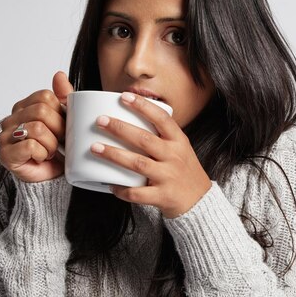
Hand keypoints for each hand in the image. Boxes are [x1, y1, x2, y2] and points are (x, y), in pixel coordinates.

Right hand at [0, 71, 72, 182]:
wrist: (52, 176)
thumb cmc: (57, 147)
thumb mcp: (66, 119)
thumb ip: (64, 97)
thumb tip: (59, 74)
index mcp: (24, 106)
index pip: (45, 96)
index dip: (60, 112)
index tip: (62, 127)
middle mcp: (11, 118)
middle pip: (42, 111)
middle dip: (58, 129)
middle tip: (58, 142)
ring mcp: (5, 136)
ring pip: (37, 128)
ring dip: (52, 144)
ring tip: (50, 151)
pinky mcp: (6, 154)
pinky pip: (31, 146)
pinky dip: (43, 154)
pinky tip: (41, 158)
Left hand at [90, 92, 211, 217]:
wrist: (200, 200)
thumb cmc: (184, 170)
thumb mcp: (180, 148)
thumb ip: (161, 135)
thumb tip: (130, 117)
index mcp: (178, 141)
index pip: (161, 119)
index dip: (143, 106)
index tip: (124, 96)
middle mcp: (174, 157)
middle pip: (144, 139)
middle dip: (120, 128)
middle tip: (101, 120)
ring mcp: (168, 177)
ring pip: (138, 164)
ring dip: (114, 155)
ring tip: (95, 147)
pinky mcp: (162, 196)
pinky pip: (137, 193)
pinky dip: (122, 189)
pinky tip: (110, 184)